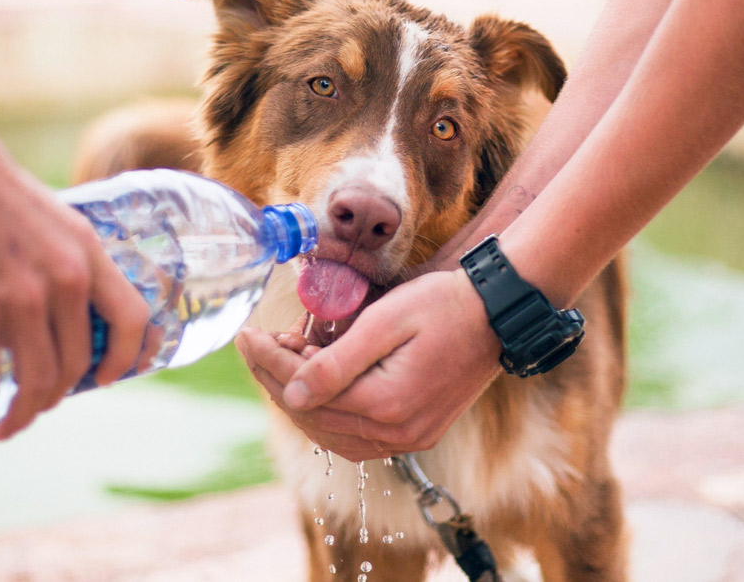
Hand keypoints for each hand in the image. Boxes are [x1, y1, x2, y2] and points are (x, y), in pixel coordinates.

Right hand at [0, 144, 152, 445]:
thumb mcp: (50, 220)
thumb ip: (63, 262)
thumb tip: (60, 308)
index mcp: (88, 253)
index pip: (132, 319)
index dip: (128, 358)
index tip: (108, 379)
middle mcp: (64, 280)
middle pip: (78, 364)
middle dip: (57, 397)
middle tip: (35, 407)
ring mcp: (21, 298)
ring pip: (36, 382)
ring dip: (22, 415)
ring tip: (5, 426)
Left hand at [237, 269, 502, 460]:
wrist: (497, 314)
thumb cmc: (444, 305)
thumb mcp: (386, 321)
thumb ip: (336, 362)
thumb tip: (291, 394)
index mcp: (386, 405)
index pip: (305, 392)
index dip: (269, 362)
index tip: (246, 335)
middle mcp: (397, 433)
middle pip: (314, 417)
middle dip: (277, 379)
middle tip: (259, 343)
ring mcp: (409, 439)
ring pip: (331, 433)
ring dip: (300, 399)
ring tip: (284, 359)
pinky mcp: (417, 433)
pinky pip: (356, 437)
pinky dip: (328, 414)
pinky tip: (316, 387)